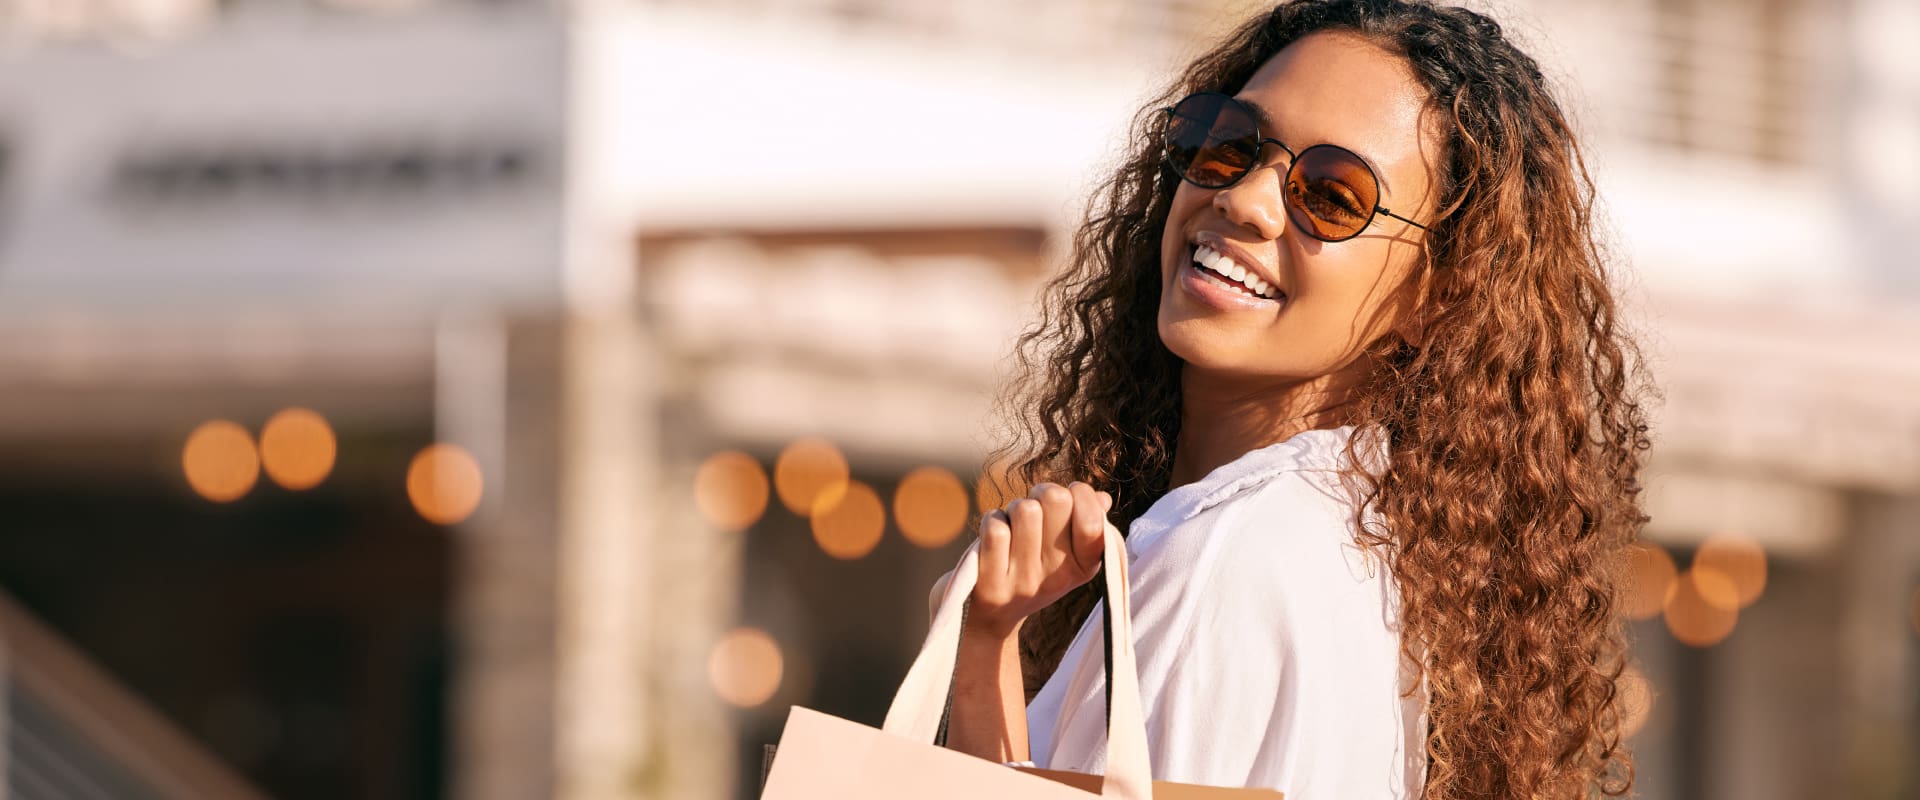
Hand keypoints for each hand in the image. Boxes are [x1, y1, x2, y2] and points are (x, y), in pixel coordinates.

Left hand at [966, 481, 1111, 639]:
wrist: (993, 614)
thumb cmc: (1031, 567)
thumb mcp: (1065, 551)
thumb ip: (1085, 522)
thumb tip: (1102, 498)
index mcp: (1084, 567)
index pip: (1095, 522)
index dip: (1080, 495)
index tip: (1068, 498)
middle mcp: (1058, 578)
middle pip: (1057, 499)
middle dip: (1041, 493)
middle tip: (1035, 508)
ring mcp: (1026, 583)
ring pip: (1025, 510)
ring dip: (1014, 507)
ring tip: (1013, 524)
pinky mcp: (993, 586)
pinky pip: (996, 528)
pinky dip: (992, 520)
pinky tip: (994, 536)